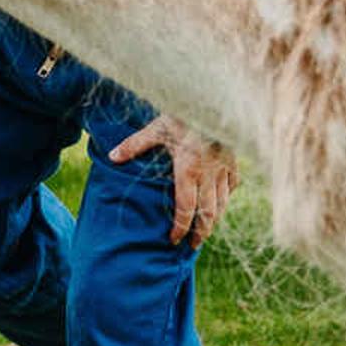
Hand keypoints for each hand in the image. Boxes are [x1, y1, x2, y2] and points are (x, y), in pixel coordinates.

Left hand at [110, 114, 237, 247]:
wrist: (216, 99)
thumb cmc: (184, 113)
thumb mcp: (156, 128)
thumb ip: (135, 145)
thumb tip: (112, 157)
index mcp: (188, 171)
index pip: (185, 209)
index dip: (180, 228)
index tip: (174, 240)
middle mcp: (208, 175)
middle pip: (208, 214)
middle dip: (201, 233)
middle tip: (193, 245)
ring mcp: (223, 169)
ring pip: (222, 203)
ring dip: (214, 220)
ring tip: (206, 230)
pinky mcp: (233, 160)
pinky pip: (232, 185)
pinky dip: (226, 196)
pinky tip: (221, 200)